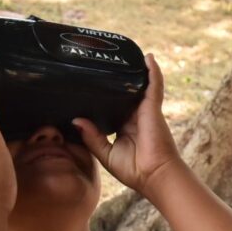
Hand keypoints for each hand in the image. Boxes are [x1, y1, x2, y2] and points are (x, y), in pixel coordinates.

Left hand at [73, 54, 181, 196]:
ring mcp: (146, 111)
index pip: (114, 107)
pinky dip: (152, 72)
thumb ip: (92, 137)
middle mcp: (136, 117)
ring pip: (140, 86)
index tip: (92, 88)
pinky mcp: (153, 108)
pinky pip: (153, 85)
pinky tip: (147, 58)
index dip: (105, 98)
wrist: (155, 176)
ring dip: (137, 72)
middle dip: (119, 80)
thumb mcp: (106, 154)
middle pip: (126, 94)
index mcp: (126, 128)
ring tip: (128, 54)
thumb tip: (76, 121)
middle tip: (106, 65)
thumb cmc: (135, 171)